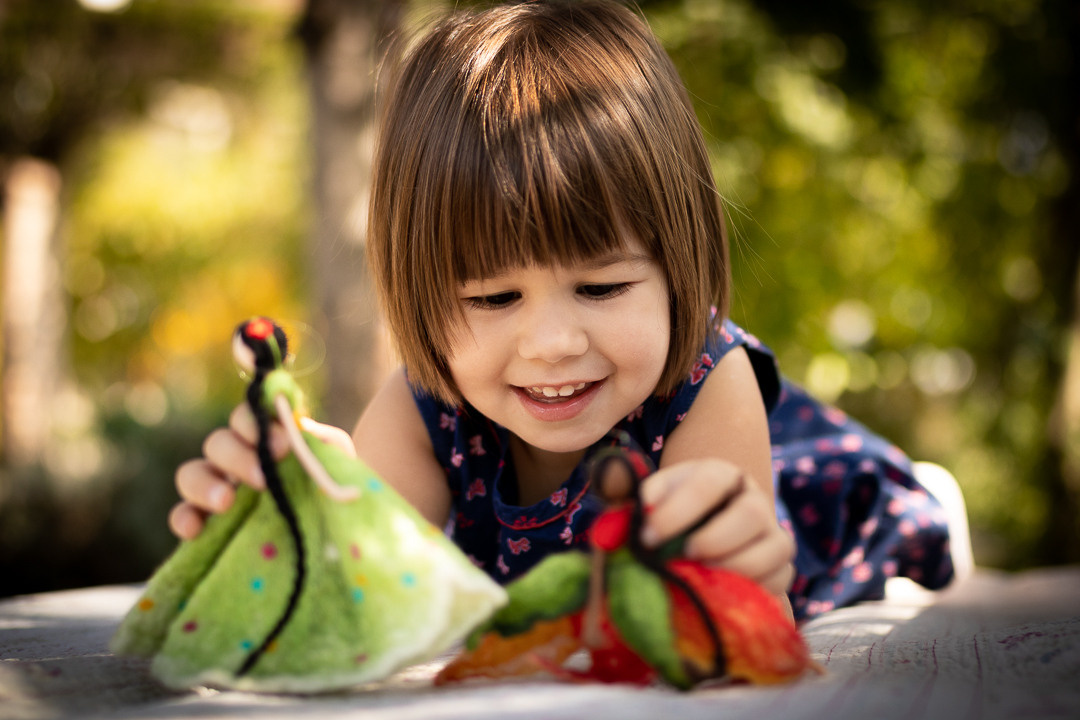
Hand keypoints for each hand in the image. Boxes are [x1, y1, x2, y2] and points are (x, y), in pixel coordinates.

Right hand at [168, 403, 354, 539]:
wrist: (337, 527)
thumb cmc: (331, 487)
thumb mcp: (337, 462)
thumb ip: (324, 441)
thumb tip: (302, 430)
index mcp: (264, 437)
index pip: (247, 415)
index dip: (257, 424)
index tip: (284, 444)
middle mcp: (236, 459)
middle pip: (218, 443)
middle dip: (237, 456)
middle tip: (262, 478)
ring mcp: (217, 489)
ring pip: (192, 474)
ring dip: (205, 484)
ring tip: (226, 501)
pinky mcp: (207, 523)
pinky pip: (183, 515)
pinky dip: (183, 519)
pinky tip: (195, 530)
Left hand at [638, 459, 794, 596]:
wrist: (700, 535)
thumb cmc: (672, 515)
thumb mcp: (653, 500)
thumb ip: (639, 503)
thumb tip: (632, 517)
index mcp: (720, 475)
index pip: (707, 483)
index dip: (678, 511)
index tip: (648, 537)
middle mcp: (753, 499)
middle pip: (752, 514)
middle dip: (715, 539)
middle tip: (685, 556)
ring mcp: (772, 533)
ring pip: (776, 548)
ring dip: (737, 568)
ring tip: (702, 579)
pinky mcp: (781, 566)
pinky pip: (780, 579)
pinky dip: (754, 590)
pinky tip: (722, 594)